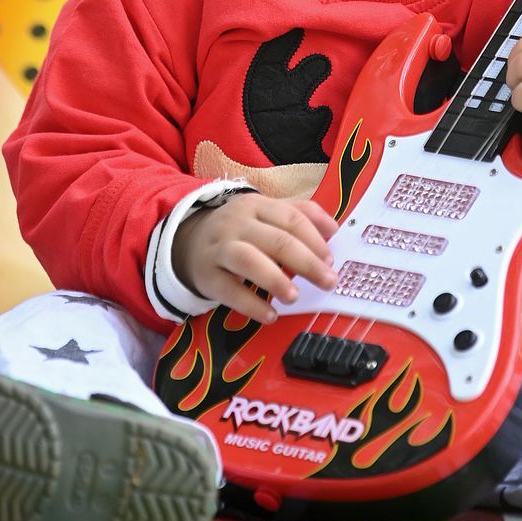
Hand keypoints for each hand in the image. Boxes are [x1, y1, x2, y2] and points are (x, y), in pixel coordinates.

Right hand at [172, 194, 338, 323]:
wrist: (188, 241)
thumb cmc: (239, 230)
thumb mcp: (265, 213)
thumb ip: (299, 215)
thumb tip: (333, 228)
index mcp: (257, 206)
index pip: (291, 218)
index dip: (314, 239)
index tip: (331, 260)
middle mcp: (238, 223)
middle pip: (276, 240)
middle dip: (306, 262)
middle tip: (327, 281)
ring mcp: (220, 248)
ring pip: (249, 260)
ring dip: (276, 279)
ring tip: (295, 298)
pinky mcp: (207, 275)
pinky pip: (229, 290)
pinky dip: (251, 304)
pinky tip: (270, 314)